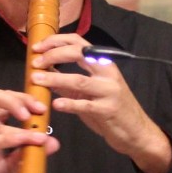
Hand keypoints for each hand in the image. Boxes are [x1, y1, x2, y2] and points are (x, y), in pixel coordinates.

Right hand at [0, 86, 58, 172]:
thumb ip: (29, 153)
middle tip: (38, 110)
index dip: (22, 98)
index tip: (42, 108)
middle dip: (17, 98)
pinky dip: (8, 137)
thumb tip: (52, 143)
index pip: (2, 100)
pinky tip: (23, 140)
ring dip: (17, 119)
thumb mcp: (11, 166)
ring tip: (36, 131)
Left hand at [28, 34, 171, 172]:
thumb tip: (43, 73)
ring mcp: (109, 91)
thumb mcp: (90, 92)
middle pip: (78, 54)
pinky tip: (55, 104)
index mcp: (103, 63)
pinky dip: (69, 104)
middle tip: (35, 62)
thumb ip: (68, 82)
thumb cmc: (112, 110)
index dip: (56, 41)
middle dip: (53, 55)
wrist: (136, 131)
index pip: (78, 42)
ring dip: (55, 78)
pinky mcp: (108, 110)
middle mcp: (108, 72)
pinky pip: (85, 105)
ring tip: (36, 79)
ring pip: (78, 80)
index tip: (38, 47)